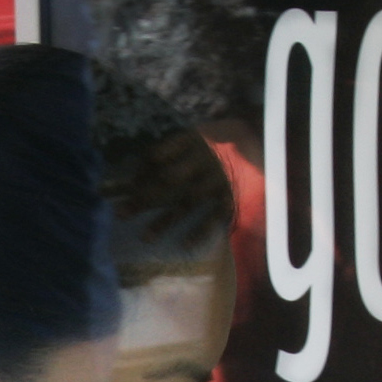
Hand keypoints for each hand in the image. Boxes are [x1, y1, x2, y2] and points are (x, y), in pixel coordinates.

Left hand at [102, 128, 229, 243]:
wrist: (260, 142)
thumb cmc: (217, 143)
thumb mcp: (195, 136)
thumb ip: (170, 151)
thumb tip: (134, 173)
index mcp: (191, 140)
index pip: (157, 156)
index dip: (139, 173)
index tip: (124, 188)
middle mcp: (203, 159)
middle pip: (167, 180)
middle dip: (143, 198)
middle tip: (121, 213)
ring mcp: (217, 179)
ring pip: (188, 202)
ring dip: (166, 221)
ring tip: (146, 238)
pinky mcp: (230, 195)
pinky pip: (214, 216)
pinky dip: (201, 231)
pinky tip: (186, 245)